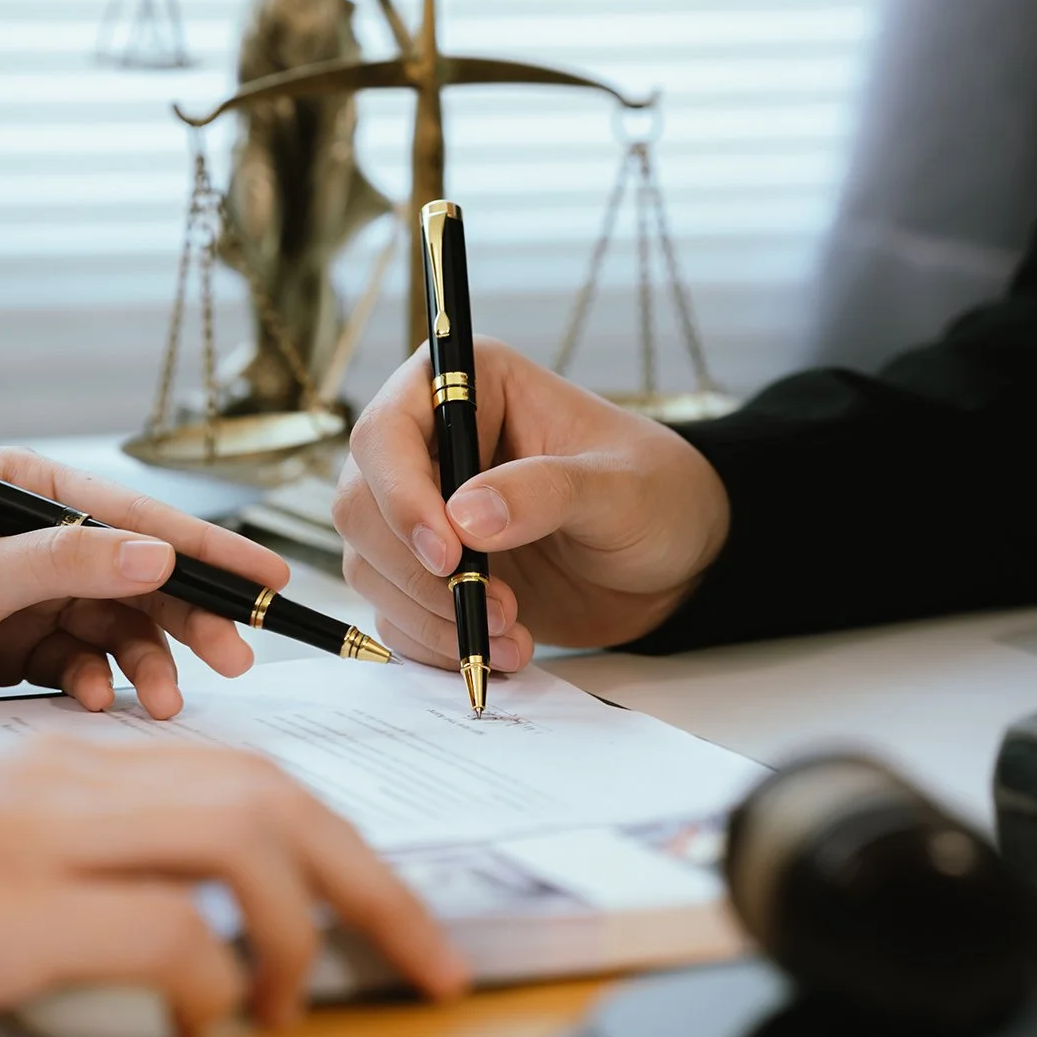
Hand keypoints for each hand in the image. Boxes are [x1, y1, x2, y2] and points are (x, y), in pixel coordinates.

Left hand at [0, 449, 289, 716]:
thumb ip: (72, 563)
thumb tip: (164, 555)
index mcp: (32, 493)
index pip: (140, 520)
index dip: (210, 550)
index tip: (270, 578)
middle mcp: (35, 542)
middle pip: (138, 579)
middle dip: (190, 620)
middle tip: (237, 658)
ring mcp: (22, 597)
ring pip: (113, 629)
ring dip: (146, 664)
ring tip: (169, 703)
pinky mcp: (5, 649)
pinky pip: (74, 666)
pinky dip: (95, 685)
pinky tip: (101, 703)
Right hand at [0, 738, 467, 1036]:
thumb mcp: (8, 866)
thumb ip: (110, 861)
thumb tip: (220, 918)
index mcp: (78, 762)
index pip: (253, 778)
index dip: (345, 845)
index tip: (398, 911)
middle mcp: (71, 777)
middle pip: (272, 797)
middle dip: (370, 878)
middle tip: (427, 952)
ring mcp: (37, 834)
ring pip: (241, 836)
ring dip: (305, 926)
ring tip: (302, 998)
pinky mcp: (3, 909)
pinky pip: (163, 924)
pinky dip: (216, 976)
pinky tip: (213, 1021)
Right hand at [333, 339, 730, 669]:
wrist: (675, 560)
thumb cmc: (656, 493)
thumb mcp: (617, 487)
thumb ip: (546, 493)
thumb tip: (466, 516)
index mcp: (467, 387)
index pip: (387, 432)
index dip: (401, 494)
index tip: (447, 553)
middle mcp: (429, 443)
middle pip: (361, 503)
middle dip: (415, 569)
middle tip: (493, 605)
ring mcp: (424, 510)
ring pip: (370, 563)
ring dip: (430, 614)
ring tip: (511, 636)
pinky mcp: (431, 571)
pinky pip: (396, 610)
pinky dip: (434, 642)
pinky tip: (495, 650)